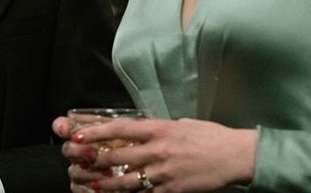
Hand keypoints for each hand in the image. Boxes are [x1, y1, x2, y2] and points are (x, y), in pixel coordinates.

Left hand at [53, 116, 256, 191]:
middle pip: (117, 157)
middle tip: (76, 162)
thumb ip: (158, 130)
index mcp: (160, 129)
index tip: (79, 134)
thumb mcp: (180, 124)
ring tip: (88, 185)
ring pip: (126, 181)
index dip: (97, 132)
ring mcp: (164, 173)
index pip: (121, 129)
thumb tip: (139, 131)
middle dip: (93, 160)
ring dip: (105, 184)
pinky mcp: (171, 190)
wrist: (235, 156)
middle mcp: (158, 150)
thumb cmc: (210, 137)